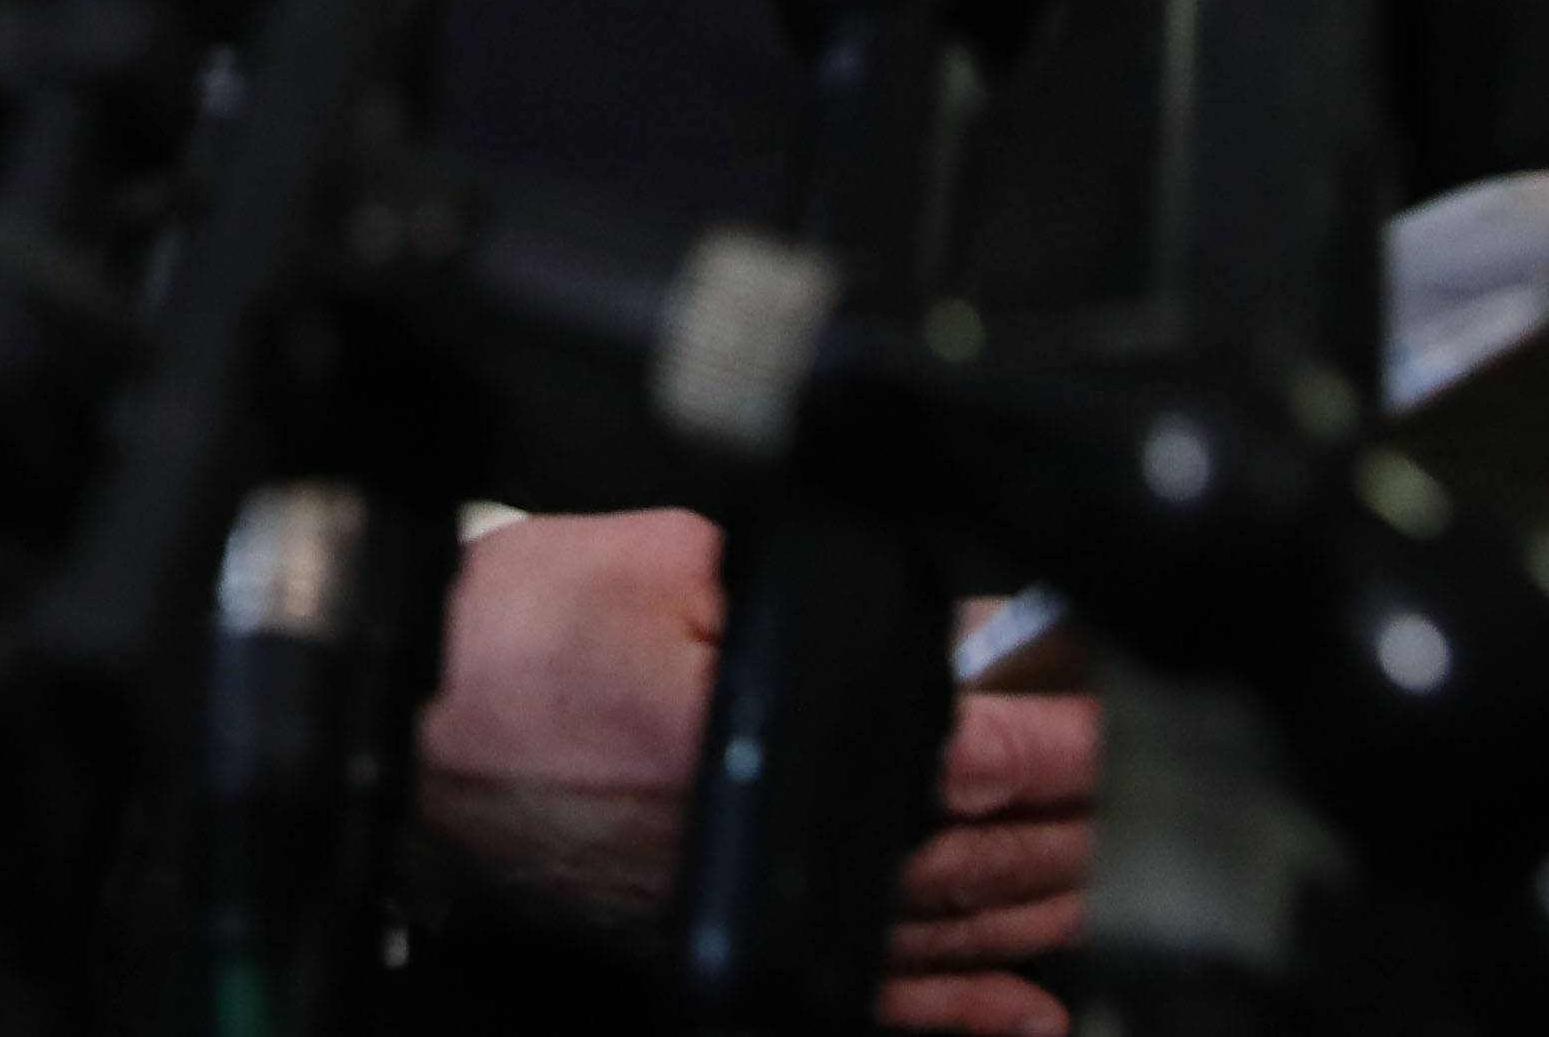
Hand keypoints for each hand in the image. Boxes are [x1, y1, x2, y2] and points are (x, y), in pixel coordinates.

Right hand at [415, 513, 1100, 1033]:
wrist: (405, 736)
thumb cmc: (506, 640)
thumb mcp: (663, 557)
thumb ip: (807, 584)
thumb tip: (937, 620)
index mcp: (750, 743)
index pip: (951, 752)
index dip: (1050, 736)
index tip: (1109, 713)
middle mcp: (754, 854)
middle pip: (965, 855)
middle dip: (1070, 822)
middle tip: (1143, 792)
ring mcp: (739, 920)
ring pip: (937, 934)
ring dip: (1038, 910)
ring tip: (1113, 879)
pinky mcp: (713, 951)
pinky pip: (868, 1003)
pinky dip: (958, 1016)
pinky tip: (1025, 1016)